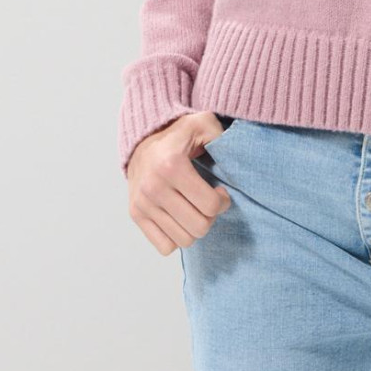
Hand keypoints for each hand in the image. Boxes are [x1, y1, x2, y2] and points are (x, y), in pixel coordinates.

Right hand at [126, 112, 232, 255]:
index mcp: (172, 166)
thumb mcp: (202, 123)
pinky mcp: (136, 215)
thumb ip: (221, 135)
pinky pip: (165, 247)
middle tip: (209, 202)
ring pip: (184, 240)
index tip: (220, 192)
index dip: (223, 202)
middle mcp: (154, 188)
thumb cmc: (178, 135)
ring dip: (195, 228)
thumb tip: (234, 157)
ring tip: (195, 210)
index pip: (210, 205)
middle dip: (211, 217)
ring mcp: (143, 204)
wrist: (141, 142)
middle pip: (199, 227)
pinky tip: (180, 219)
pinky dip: (177, 238)